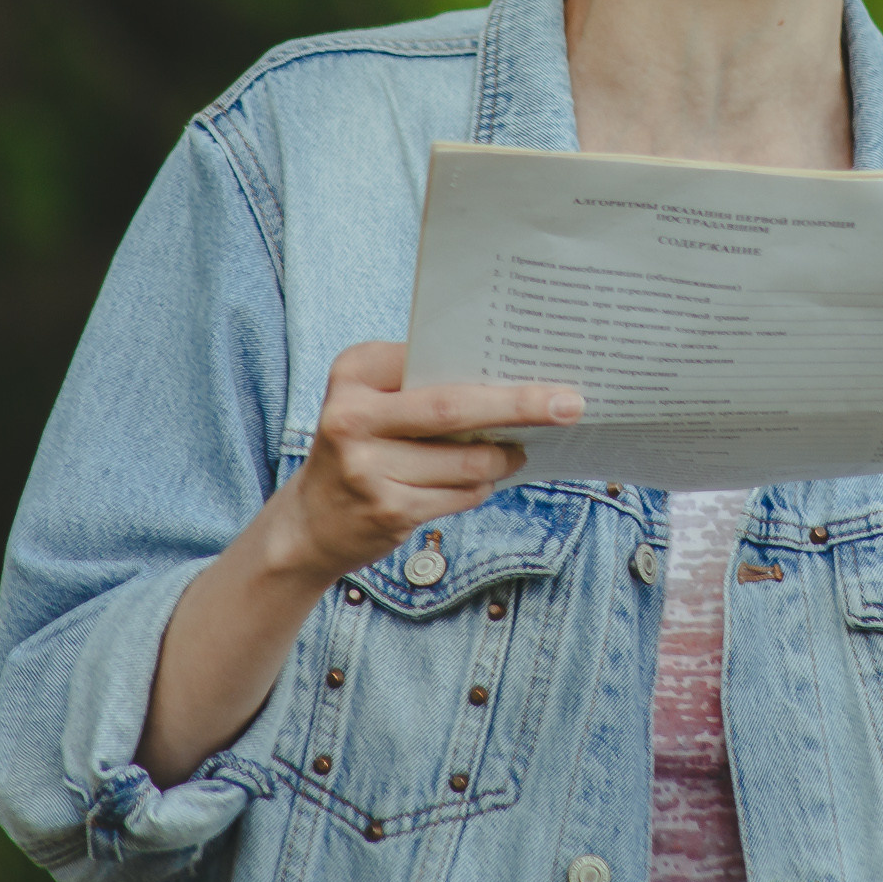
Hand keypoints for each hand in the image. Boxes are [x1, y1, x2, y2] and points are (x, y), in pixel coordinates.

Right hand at [266, 342, 583, 584]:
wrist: (310, 522)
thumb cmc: (363, 446)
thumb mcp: (374, 400)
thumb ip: (426, 385)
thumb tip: (515, 380)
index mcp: (354, 373)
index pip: (434, 359)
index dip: (492, 365)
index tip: (544, 361)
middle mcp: (352, 417)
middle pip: (455, 407)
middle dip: (521, 405)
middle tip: (571, 404)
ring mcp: (367, 468)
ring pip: (467, 461)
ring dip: (503, 458)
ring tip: (513, 452)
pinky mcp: (387, 510)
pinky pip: (461, 495)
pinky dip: (481, 487)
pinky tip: (479, 482)